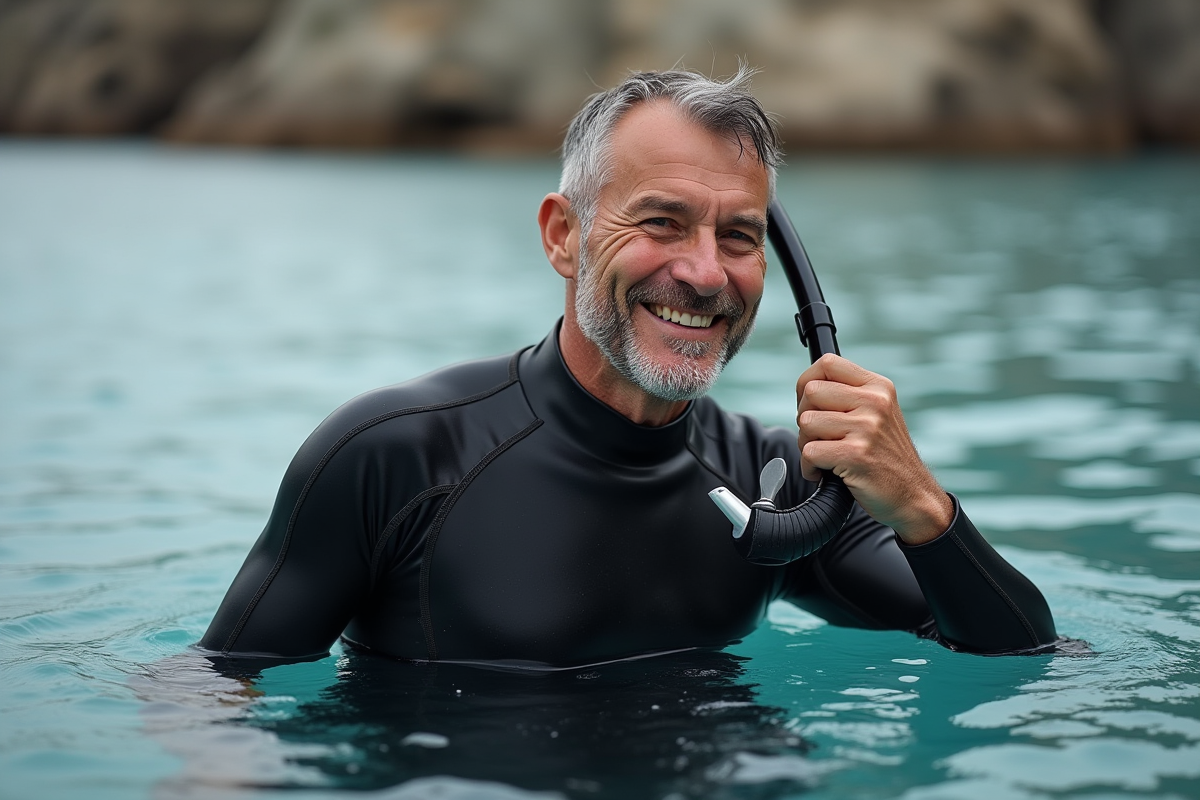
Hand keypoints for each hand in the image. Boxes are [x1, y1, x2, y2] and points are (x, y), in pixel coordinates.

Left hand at [796, 354, 952, 544]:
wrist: (914, 497)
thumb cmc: (886, 457)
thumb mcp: (878, 415)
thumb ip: (848, 396)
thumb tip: (806, 386)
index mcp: (878, 387)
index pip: (827, 363)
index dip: (807, 383)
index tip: (810, 404)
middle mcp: (875, 402)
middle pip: (811, 392)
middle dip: (805, 417)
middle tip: (820, 438)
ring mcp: (867, 428)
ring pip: (806, 422)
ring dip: (806, 444)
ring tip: (826, 456)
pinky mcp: (856, 454)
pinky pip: (809, 452)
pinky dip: (810, 468)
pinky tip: (825, 473)